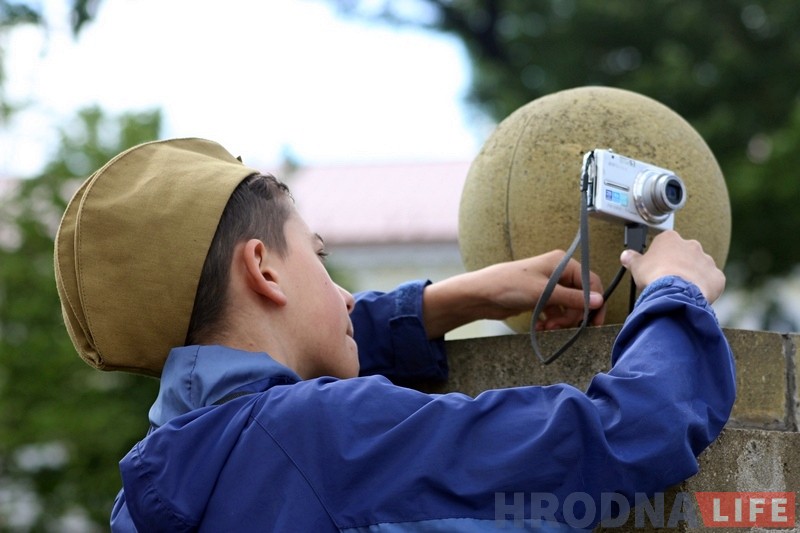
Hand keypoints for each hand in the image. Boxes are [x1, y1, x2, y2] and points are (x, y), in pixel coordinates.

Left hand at [423, 251, 604, 338]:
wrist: (481, 295)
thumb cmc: (509, 285)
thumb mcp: (544, 293)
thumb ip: (573, 298)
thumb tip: (600, 301)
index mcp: (562, 263)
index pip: (591, 282)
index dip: (595, 302)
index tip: (594, 323)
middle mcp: (558, 272)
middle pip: (581, 297)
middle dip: (574, 315)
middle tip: (561, 327)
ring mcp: (549, 286)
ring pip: (568, 307)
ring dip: (562, 320)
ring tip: (548, 327)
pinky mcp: (540, 298)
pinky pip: (556, 311)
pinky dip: (552, 320)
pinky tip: (542, 327)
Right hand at [620, 230, 724, 302]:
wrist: (676, 293)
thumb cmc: (655, 276)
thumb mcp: (637, 267)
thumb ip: (632, 259)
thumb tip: (626, 255)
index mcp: (670, 239)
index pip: (665, 244)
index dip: (660, 257)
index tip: (656, 267)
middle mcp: (691, 245)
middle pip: (685, 253)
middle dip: (679, 265)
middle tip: (668, 279)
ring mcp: (706, 260)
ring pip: (699, 267)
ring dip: (693, 275)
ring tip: (681, 290)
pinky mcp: (717, 276)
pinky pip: (712, 280)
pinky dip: (705, 287)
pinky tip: (695, 295)